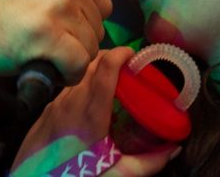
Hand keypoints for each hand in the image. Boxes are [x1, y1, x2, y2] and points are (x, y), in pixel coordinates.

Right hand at [0, 0, 111, 84]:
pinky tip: (46, 68)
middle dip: (75, 40)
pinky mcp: (49, 35)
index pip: (102, 4)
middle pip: (98, 28)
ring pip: (90, 48)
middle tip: (43, 39)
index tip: (53, 23)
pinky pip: (79, 65)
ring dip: (69, 59)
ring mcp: (58, 6)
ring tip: (40, 51)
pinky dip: (66, 75)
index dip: (80, 21)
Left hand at [11, 48, 176, 176]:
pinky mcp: (45, 111)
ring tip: (112, 80)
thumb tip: (173, 148)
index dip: (122, 54)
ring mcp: (55, 105)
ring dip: (96, 69)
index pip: (105, 69)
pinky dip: (82, 82)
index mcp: (90, 116)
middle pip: (91, 63)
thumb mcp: (115, 176)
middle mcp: (70, 103)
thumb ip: (146, 164)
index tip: (135, 55)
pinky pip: (67, 86)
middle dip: (112, 57)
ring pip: (78, 73)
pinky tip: (90, 98)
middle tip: (129, 67)